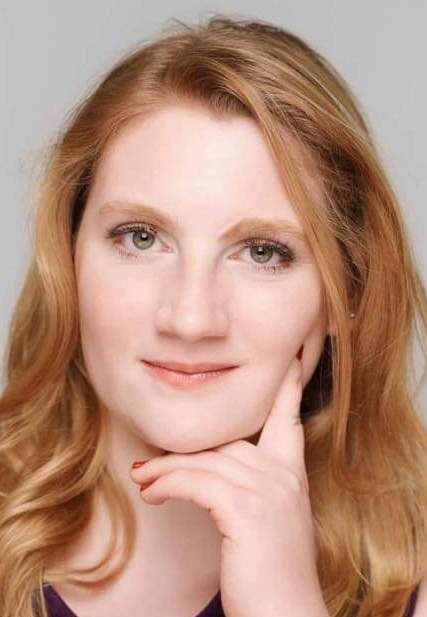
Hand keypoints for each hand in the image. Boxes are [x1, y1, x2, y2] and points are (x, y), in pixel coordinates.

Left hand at [129, 350, 328, 616]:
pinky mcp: (248, 510)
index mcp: (292, 475)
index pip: (288, 419)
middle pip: (225, 441)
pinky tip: (152, 493)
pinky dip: (168, 484)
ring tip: (144, 479)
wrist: (287, 615)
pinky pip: (196, 482)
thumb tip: (205, 471)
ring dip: (166, 469)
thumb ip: (247, 487)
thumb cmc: (271, 573)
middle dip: (184, 451)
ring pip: (205, 460)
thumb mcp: (268, 521)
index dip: (287, 389)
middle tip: (150, 464)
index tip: (290, 361)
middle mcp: (283, 475)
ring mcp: (269, 490)